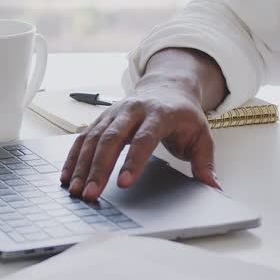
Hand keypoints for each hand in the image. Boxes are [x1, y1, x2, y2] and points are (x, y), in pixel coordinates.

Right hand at [59, 76, 219, 201]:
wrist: (167, 86)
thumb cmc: (183, 114)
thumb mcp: (202, 134)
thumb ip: (205, 162)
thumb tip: (213, 187)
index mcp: (159, 113)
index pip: (144, 138)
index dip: (133, 160)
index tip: (124, 182)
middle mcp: (132, 111)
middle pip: (111, 138)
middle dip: (99, 168)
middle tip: (90, 193)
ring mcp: (114, 113)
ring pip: (93, 138)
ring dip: (81, 165)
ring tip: (75, 190)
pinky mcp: (102, 119)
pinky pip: (83, 137)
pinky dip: (73, 157)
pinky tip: (66, 176)